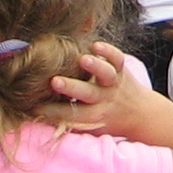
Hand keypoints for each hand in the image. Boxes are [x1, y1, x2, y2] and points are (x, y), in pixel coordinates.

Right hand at [44, 41, 162, 139]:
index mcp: (93, 116)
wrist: (140, 114)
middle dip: (71, 87)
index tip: (33, 106)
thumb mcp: (88, 127)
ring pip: (106, 74)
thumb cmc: (105, 120)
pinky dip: (109, 51)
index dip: (51, 111)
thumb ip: (66, 122)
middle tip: (54, 81)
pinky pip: (118, 59)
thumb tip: (32, 116)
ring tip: (83, 59)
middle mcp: (104, 99)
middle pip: (87, 94)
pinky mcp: (122, 69)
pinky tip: (96, 45)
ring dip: (95, 66)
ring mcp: (113, 83)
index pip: (70, 115)